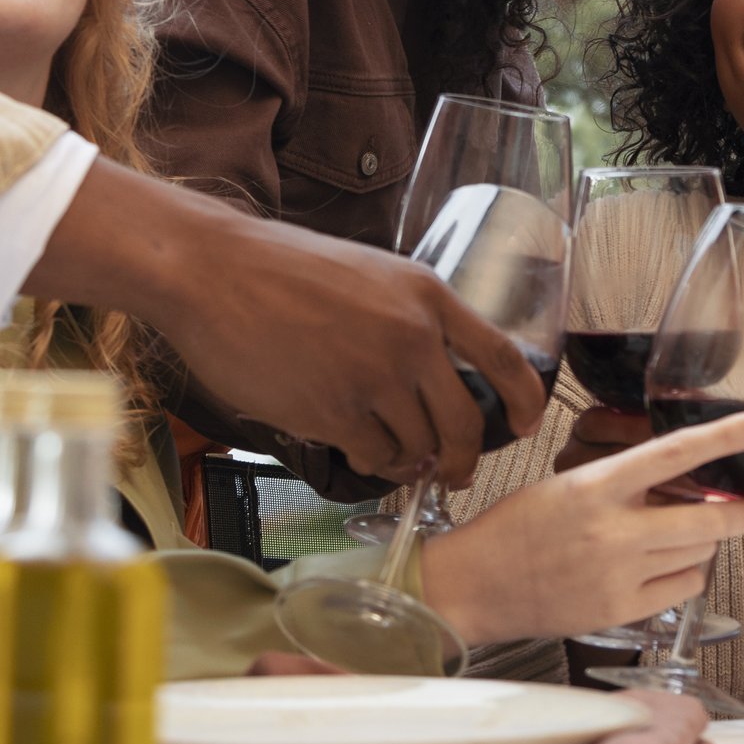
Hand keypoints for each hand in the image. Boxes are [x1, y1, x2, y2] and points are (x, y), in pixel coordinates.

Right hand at [31, 161, 543, 486]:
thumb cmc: (281, 271)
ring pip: (417, 446)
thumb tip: (432, 388)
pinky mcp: (335, 413)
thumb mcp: (369, 275)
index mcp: (427, 296)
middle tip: (452, 473)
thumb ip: (409, 323)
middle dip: (463, 458)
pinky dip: (369, 461)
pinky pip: (373, 456)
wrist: (214, 272)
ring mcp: (375, 378)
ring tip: (384, 451)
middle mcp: (413, 338)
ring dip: (406, 459)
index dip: (525, 400)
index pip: (503, 356)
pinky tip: (353, 446)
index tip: (528, 424)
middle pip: (467, 423)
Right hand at [421, 407, 743, 645]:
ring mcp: (619, 575)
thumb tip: (685, 480)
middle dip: (741, 512)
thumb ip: (625, 481)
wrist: (475, 584)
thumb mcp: (568, 483)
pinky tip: (660, 567)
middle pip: (713, 520)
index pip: (679, 451)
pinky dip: (686, 575)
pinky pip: (684, 589)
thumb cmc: (516, 528)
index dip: (733, 435)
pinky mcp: (620, 612)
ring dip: (702, 542)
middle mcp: (613, 530)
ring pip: (701, 554)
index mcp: (596, 485)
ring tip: (669, 536)